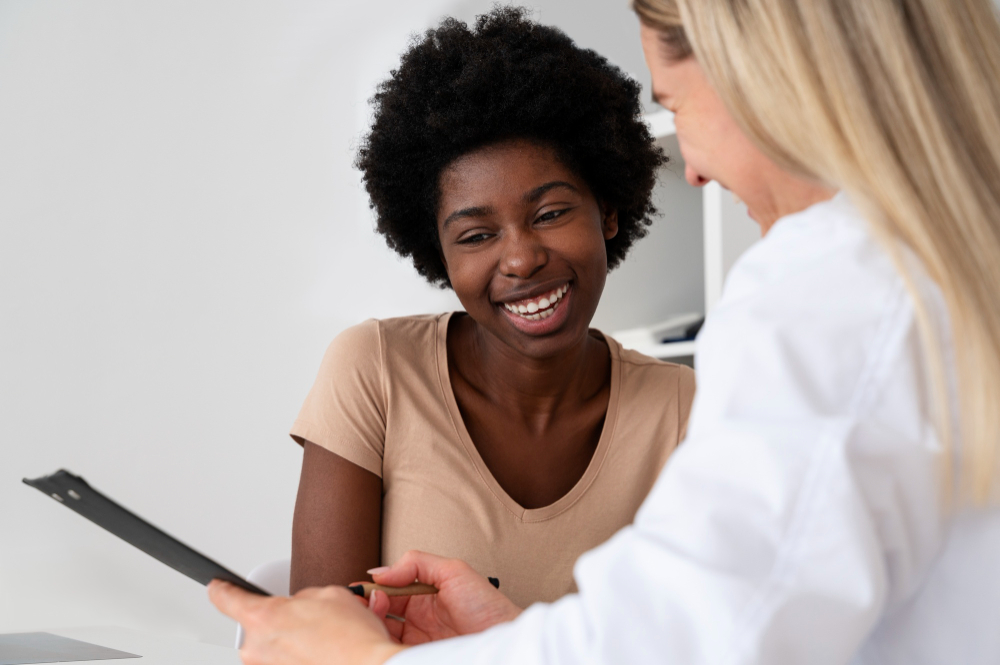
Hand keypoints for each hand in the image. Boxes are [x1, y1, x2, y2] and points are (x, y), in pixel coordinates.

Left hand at [208, 580, 404, 664]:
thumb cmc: (352, 640)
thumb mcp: (330, 595)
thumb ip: (303, 597)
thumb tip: (300, 607)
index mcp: (264, 617)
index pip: (227, 598)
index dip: (221, 589)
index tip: (217, 587)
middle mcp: (258, 649)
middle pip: (257, 626)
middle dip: (281, 621)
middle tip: (309, 621)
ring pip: (274, 648)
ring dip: (293, 643)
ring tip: (323, 641)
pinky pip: (285, 663)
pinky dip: (301, 658)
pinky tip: (322, 655)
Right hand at [366, 550, 521, 644]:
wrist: (503, 638)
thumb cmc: (487, 606)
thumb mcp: (453, 571)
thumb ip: (416, 563)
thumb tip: (380, 572)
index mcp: (425, 592)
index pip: (390, 588)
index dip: (373, 589)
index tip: (360, 590)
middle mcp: (419, 615)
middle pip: (382, 610)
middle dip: (367, 606)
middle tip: (362, 606)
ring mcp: (418, 637)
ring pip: (383, 630)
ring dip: (371, 623)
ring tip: (368, 619)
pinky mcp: (418, 654)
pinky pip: (393, 648)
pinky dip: (381, 642)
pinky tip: (377, 635)